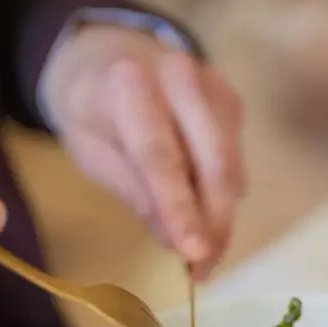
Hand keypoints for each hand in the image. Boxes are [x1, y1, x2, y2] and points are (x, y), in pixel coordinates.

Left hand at [38, 24, 244, 280]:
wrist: (110, 56)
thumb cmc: (93, 112)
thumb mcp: (92, 153)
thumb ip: (133, 191)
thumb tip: (175, 241)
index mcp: (130, 86)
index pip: (160, 157)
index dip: (180, 209)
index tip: (194, 254)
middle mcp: (180, 77)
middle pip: (212, 163)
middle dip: (214, 223)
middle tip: (204, 270)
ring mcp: (213, 86)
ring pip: (232, 166)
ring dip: (223, 217)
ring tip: (204, 256)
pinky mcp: (231, 101)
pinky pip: (235, 160)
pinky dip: (224, 197)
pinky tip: (205, 217)